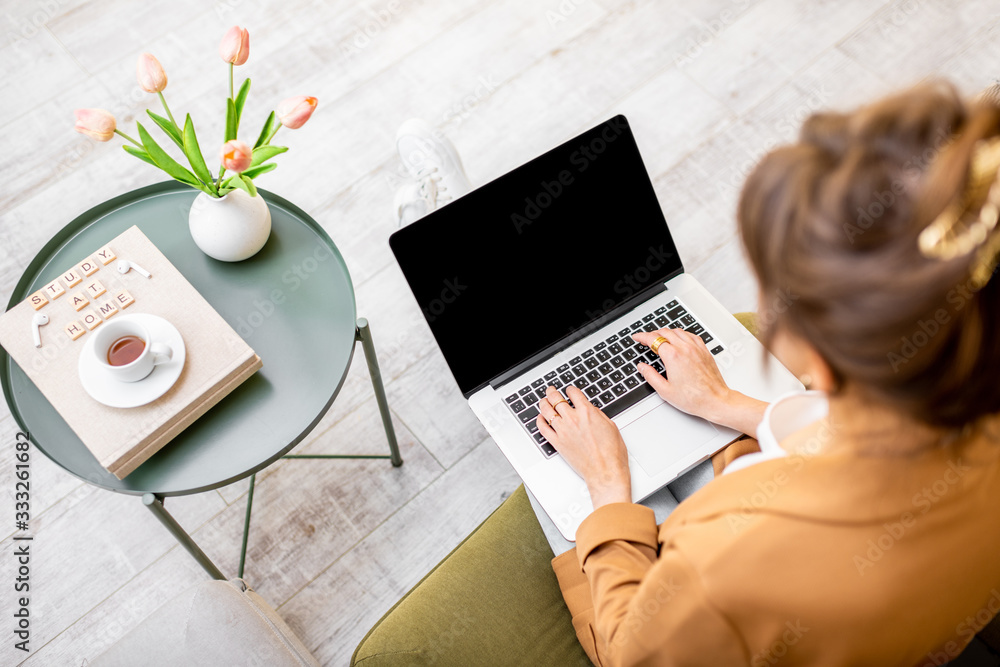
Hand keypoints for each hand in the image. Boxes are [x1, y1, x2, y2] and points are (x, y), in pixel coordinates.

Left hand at [536, 386, 630, 508]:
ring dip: (544, 403)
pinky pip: (543, 429)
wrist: (605, 472)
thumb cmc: (612, 453)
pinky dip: (539, 421)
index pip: (574, 393)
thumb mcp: (611, 426)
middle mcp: (573, 419)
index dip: (570, 389)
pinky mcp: (557, 443)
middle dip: (552, 392)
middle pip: (556, 399)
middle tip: (551, 390)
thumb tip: (590, 410)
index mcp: (587, 413)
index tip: (569, 390)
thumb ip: (598, 415)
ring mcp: (563, 431)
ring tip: (543, 400)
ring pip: (547, 411)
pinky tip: (540, 418)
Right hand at [631, 328, 766, 434]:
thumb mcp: (665, 391)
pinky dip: (682, 334)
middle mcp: (685, 349)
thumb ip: (650, 376)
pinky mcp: (704, 351)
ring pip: (678, 331)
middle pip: (665, 332)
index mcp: (673, 357)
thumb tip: (642, 367)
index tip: (637, 337)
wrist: (715, 400)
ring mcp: (696, 348)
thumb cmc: (694, 398)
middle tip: (646, 339)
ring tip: (661, 338)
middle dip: (653, 333)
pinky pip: (691, 335)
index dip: (642, 337)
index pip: (653, 339)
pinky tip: (680, 339)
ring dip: (667, 332)